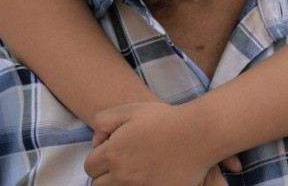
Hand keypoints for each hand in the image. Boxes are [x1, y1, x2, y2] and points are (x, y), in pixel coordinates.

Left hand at [84, 101, 241, 185]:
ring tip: (132, 171)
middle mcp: (123, 176)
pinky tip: (146, 177)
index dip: (98, 159)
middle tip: (121, 163)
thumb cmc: (164, 119)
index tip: (110, 153)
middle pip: (98, 185)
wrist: (197, 135)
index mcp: (113, 154)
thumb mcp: (129, 109)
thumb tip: (97, 142)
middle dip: (105, 174)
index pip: (90, 167)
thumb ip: (103, 122)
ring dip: (118, 183)